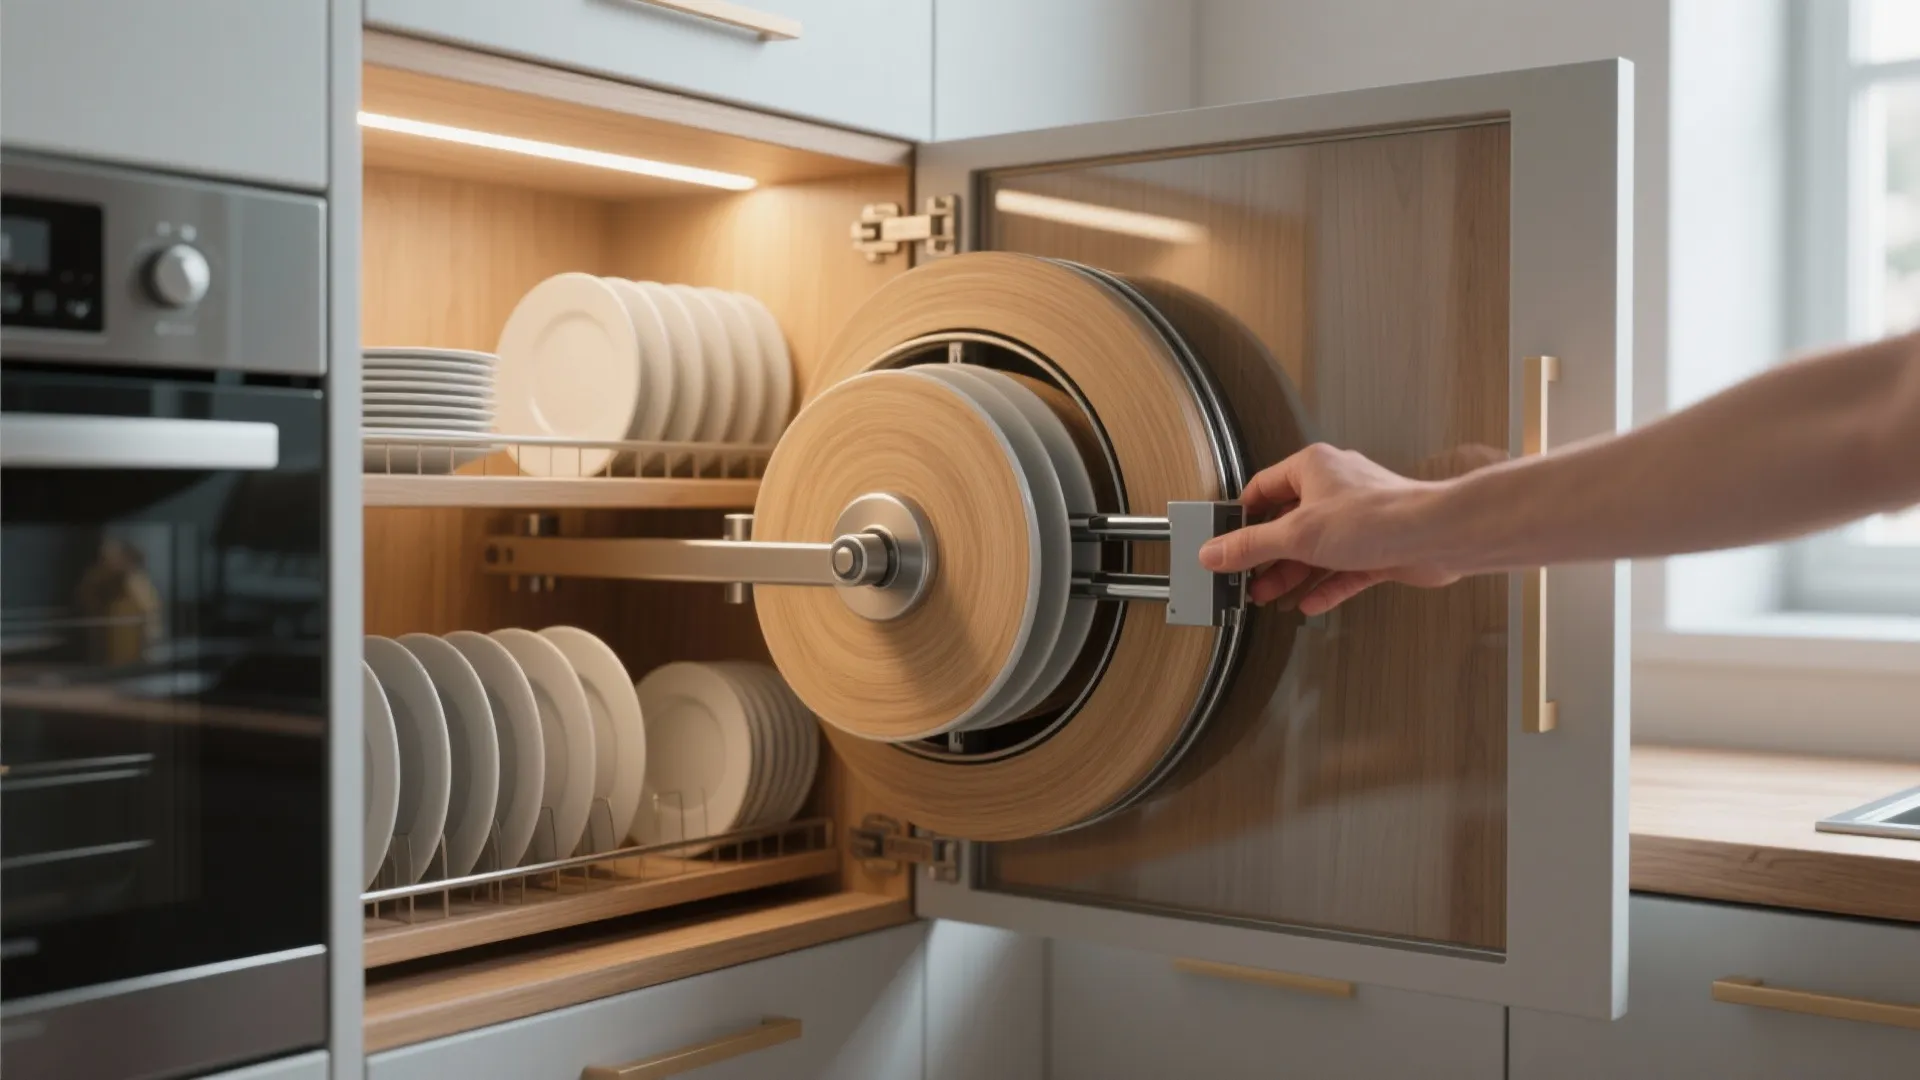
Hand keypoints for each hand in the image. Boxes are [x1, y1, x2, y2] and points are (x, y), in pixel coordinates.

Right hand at [1198, 443, 1464, 614]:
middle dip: (1266, 556)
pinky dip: (1325, 586)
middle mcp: (1335, 489)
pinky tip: (1308, 604)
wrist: (1436, 536)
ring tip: (1268, 597)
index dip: (1242, 518)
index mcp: (1313, 468)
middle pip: (1288, 524)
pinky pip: (1343, 570)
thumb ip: (1252, 546)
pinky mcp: (1379, 548)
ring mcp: (1358, 521)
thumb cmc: (1377, 517)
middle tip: (1244, 578)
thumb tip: (1214, 552)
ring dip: (1292, 575)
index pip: (1263, 489)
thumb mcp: (1297, 534)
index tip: (1224, 542)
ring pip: (1315, 550)